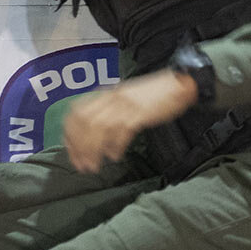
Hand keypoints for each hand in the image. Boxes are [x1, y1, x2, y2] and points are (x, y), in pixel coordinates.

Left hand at [63, 69, 197, 173]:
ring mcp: (126, 104)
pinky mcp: (140, 112)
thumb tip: (94, 132)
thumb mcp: (126, 98)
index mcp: (106, 93)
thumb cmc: (155, 94)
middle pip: (84, 122)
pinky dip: (116, 147)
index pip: (76, 113)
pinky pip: (121, 131)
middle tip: (80, 165)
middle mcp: (112, 97)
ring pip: (99, 128)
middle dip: (78, 147)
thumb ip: (110, 110)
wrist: (180, 83)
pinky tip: (115, 156)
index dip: (70, 135)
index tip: (71, 151)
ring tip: (94, 166)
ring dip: (93, 150)